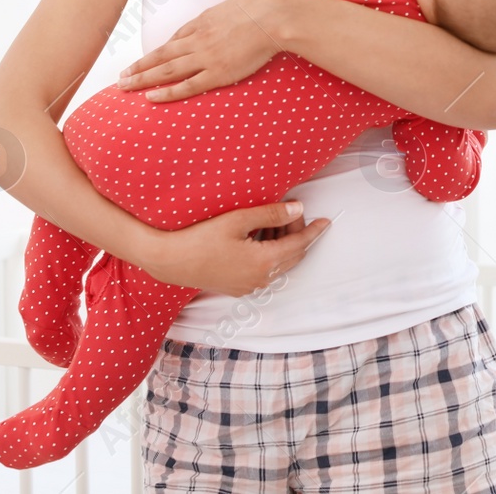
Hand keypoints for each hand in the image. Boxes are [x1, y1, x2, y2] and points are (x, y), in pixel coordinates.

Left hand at [117, 0, 285, 101]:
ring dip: (142, 79)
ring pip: (165, 71)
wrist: (274, 14)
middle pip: (161, 55)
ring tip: (124, 87)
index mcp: (205, 20)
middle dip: (139, 67)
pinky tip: (150, 98)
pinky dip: (166, 93)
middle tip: (121, 77)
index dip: (159, 50)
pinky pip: (186, 86)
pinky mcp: (217, 72)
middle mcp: (198, 39)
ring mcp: (205, 56)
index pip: (176, 37)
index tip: (148, 59)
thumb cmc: (266, 0)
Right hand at [142, 202, 330, 295]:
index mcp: (263, 262)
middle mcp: (260, 279)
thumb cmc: (200, 236)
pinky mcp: (237, 287)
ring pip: (278, 263)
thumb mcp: (239, 220)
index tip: (327, 221)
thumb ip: (272, 214)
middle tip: (293, 211)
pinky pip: (265, 269)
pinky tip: (260, 235)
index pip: (299, 245)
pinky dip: (269, 252)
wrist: (169, 260)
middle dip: (297, 233)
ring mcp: (248, 286)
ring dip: (282, 243)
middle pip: (291, 255)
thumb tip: (298, 208)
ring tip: (275, 220)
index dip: (314, 231)